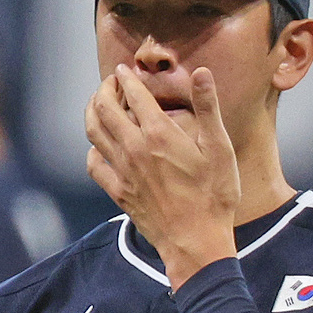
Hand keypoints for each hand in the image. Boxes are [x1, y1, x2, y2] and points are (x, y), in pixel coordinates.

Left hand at [85, 64, 239, 289]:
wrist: (196, 242)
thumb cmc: (215, 196)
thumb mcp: (220, 149)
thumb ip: (209, 108)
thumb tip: (202, 72)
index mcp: (160, 134)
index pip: (134, 94)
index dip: (126, 78)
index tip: (123, 70)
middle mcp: (135, 149)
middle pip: (105, 109)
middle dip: (104, 90)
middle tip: (109, 83)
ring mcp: (123, 172)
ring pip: (94, 133)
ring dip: (92, 113)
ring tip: (98, 105)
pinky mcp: (119, 193)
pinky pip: (94, 165)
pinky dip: (93, 150)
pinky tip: (99, 147)